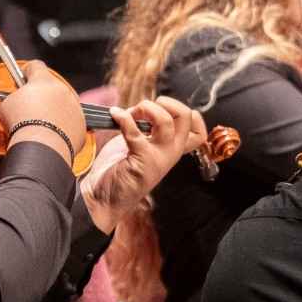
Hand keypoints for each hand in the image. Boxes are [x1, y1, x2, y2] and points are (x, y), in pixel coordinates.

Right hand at [0, 60, 86, 165]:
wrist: (41, 147)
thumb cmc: (22, 124)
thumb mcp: (8, 104)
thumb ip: (16, 95)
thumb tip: (18, 98)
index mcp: (43, 80)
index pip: (36, 66)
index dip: (27, 72)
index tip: (23, 78)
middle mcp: (63, 90)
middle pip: (51, 86)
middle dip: (41, 94)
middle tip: (29, 107)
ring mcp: (75, 107)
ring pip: (64, 104)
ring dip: (54, 110)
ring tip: (40, 124)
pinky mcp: (81, 124)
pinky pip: (71, 121)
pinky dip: (63, 126)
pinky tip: (51, 134)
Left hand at [80, 98, 207, 233]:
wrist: (103, 198)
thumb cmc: (120, 171)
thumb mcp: (139, 146)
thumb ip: (146, 129)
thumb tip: (139, 107)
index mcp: (173, 149)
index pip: (198, 131)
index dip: (189, 114)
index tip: (166, 109)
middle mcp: (171, 153)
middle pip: (186, 117)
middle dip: (166, 103)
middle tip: (147, 108)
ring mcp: (159, 158)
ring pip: (166, 122)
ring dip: (146, 108)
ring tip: (131, 113)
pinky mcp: (142, 161)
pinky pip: (135, 131)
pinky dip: (123, 118)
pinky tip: (115, 115)